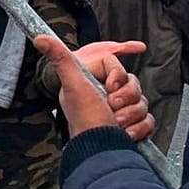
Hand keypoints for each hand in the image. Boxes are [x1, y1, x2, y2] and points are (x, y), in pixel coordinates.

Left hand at [32, 35, 155, 141]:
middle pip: (134, 84)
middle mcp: (107, 96)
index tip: (108, 88)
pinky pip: (148, 120)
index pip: (118, 67)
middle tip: (112, 108)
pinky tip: (127, 133)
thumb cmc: (85, 118)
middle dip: (125, 99)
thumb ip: (60, 58)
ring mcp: (122, 111)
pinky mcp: (133, 126)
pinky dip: (140, 128)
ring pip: (142, 102)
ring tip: (116, 123)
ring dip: (131, 115)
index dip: (117, 77)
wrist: (100, 151)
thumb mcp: (73, 84)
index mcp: (94, 82)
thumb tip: (40, 38)